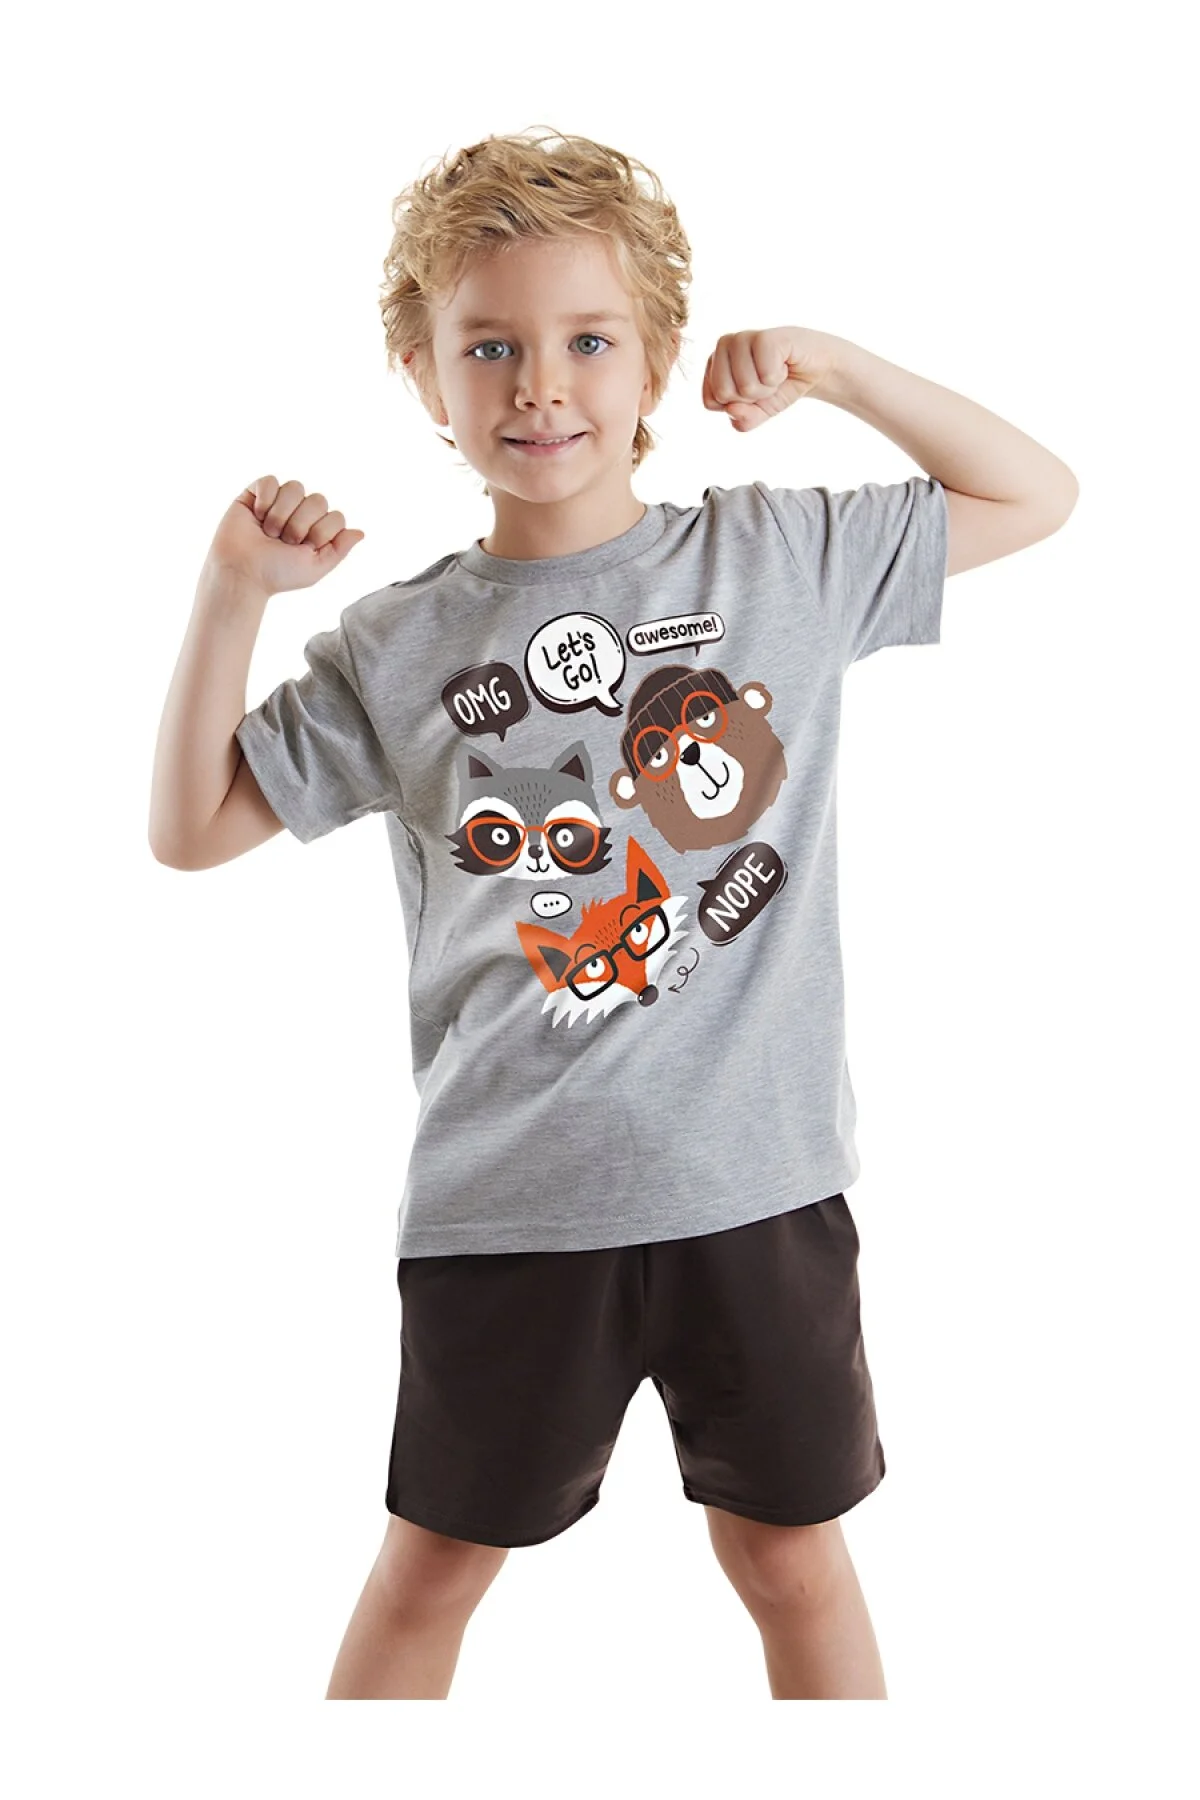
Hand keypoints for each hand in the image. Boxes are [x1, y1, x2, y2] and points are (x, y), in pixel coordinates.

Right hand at [205, 476, 365, 594]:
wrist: (243, 572)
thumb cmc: (277, 574)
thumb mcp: (315, 567)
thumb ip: (339, 549)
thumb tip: (360, 532)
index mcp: (316, 529)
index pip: (336, 516)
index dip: (321, 533)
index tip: (304, 549)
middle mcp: (299, 513)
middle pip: (318, 500)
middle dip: (301, 524)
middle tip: (284, 541)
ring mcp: (278, 502)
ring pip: (295, 487)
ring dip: (282, 514)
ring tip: (269, 531)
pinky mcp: (256, 493)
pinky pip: (270, 481)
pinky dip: (265, 499)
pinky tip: (257, 516)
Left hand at [701, 327, 841, 430]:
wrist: (814, 370)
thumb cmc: (780, 387)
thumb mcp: (758, 413)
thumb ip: (742, 420)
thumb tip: (732, 409)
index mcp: (713, 364)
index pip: (710, 402)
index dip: (738, 406)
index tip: (752, 393)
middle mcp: (723, 345)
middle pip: (724, 394)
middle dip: (752, 398)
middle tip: (766, 382)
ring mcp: (742, 337)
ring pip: (744, 386)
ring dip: (768, 388)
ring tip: (776, 372)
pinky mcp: (764, 336)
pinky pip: (765, 375)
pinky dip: (779, 377)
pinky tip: (785, 363)